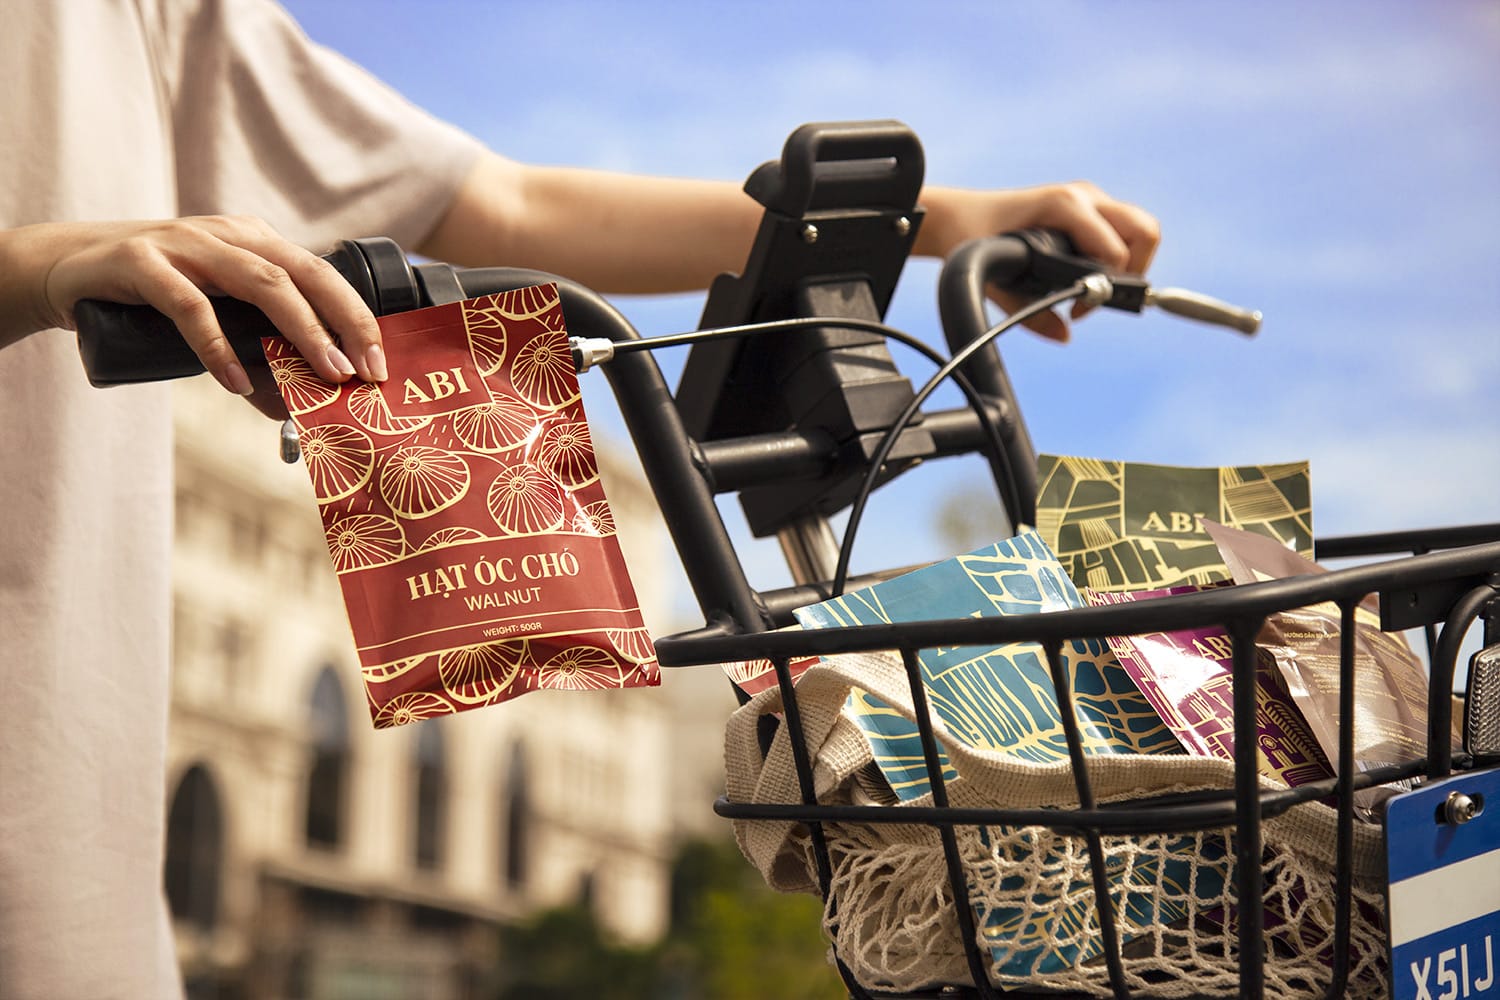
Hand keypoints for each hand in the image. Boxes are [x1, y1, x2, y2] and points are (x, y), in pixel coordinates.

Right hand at [4, 216, 386, 405]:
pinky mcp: (141, 262)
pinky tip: (235, 381)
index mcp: (255, 241)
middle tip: (364, 372)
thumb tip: (294, 403)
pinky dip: (217, 346)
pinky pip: (189, 305)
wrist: (63, 269)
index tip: (381, 364)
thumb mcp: (213, 319)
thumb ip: (252, 351)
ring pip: (260, 282)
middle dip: (343, 323)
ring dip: (299, 332)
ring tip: (322, 375)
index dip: (356, 317)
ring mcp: (184, 244)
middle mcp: (228, 235)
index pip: (321, 274)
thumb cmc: (150, 298)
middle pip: (303, 273)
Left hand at [919, 181, 1160, 341]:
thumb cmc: (974, 240)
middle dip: (1134, 272)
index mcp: (1064, 205)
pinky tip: (1087, 276)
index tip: (1076, 311)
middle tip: (1101, 299)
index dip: (1106, 288)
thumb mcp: (997, 282)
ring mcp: (1088, 198)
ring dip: (1129, 265)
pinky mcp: (1088, 207)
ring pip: (1140, 230)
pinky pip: (1123, 232)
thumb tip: (1064, 335)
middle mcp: (1082, 196)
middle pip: (1143, 231)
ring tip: (1095, 291)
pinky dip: (1118, 257)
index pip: (1115, 252)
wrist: (961, 217)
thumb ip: (1031, 314)